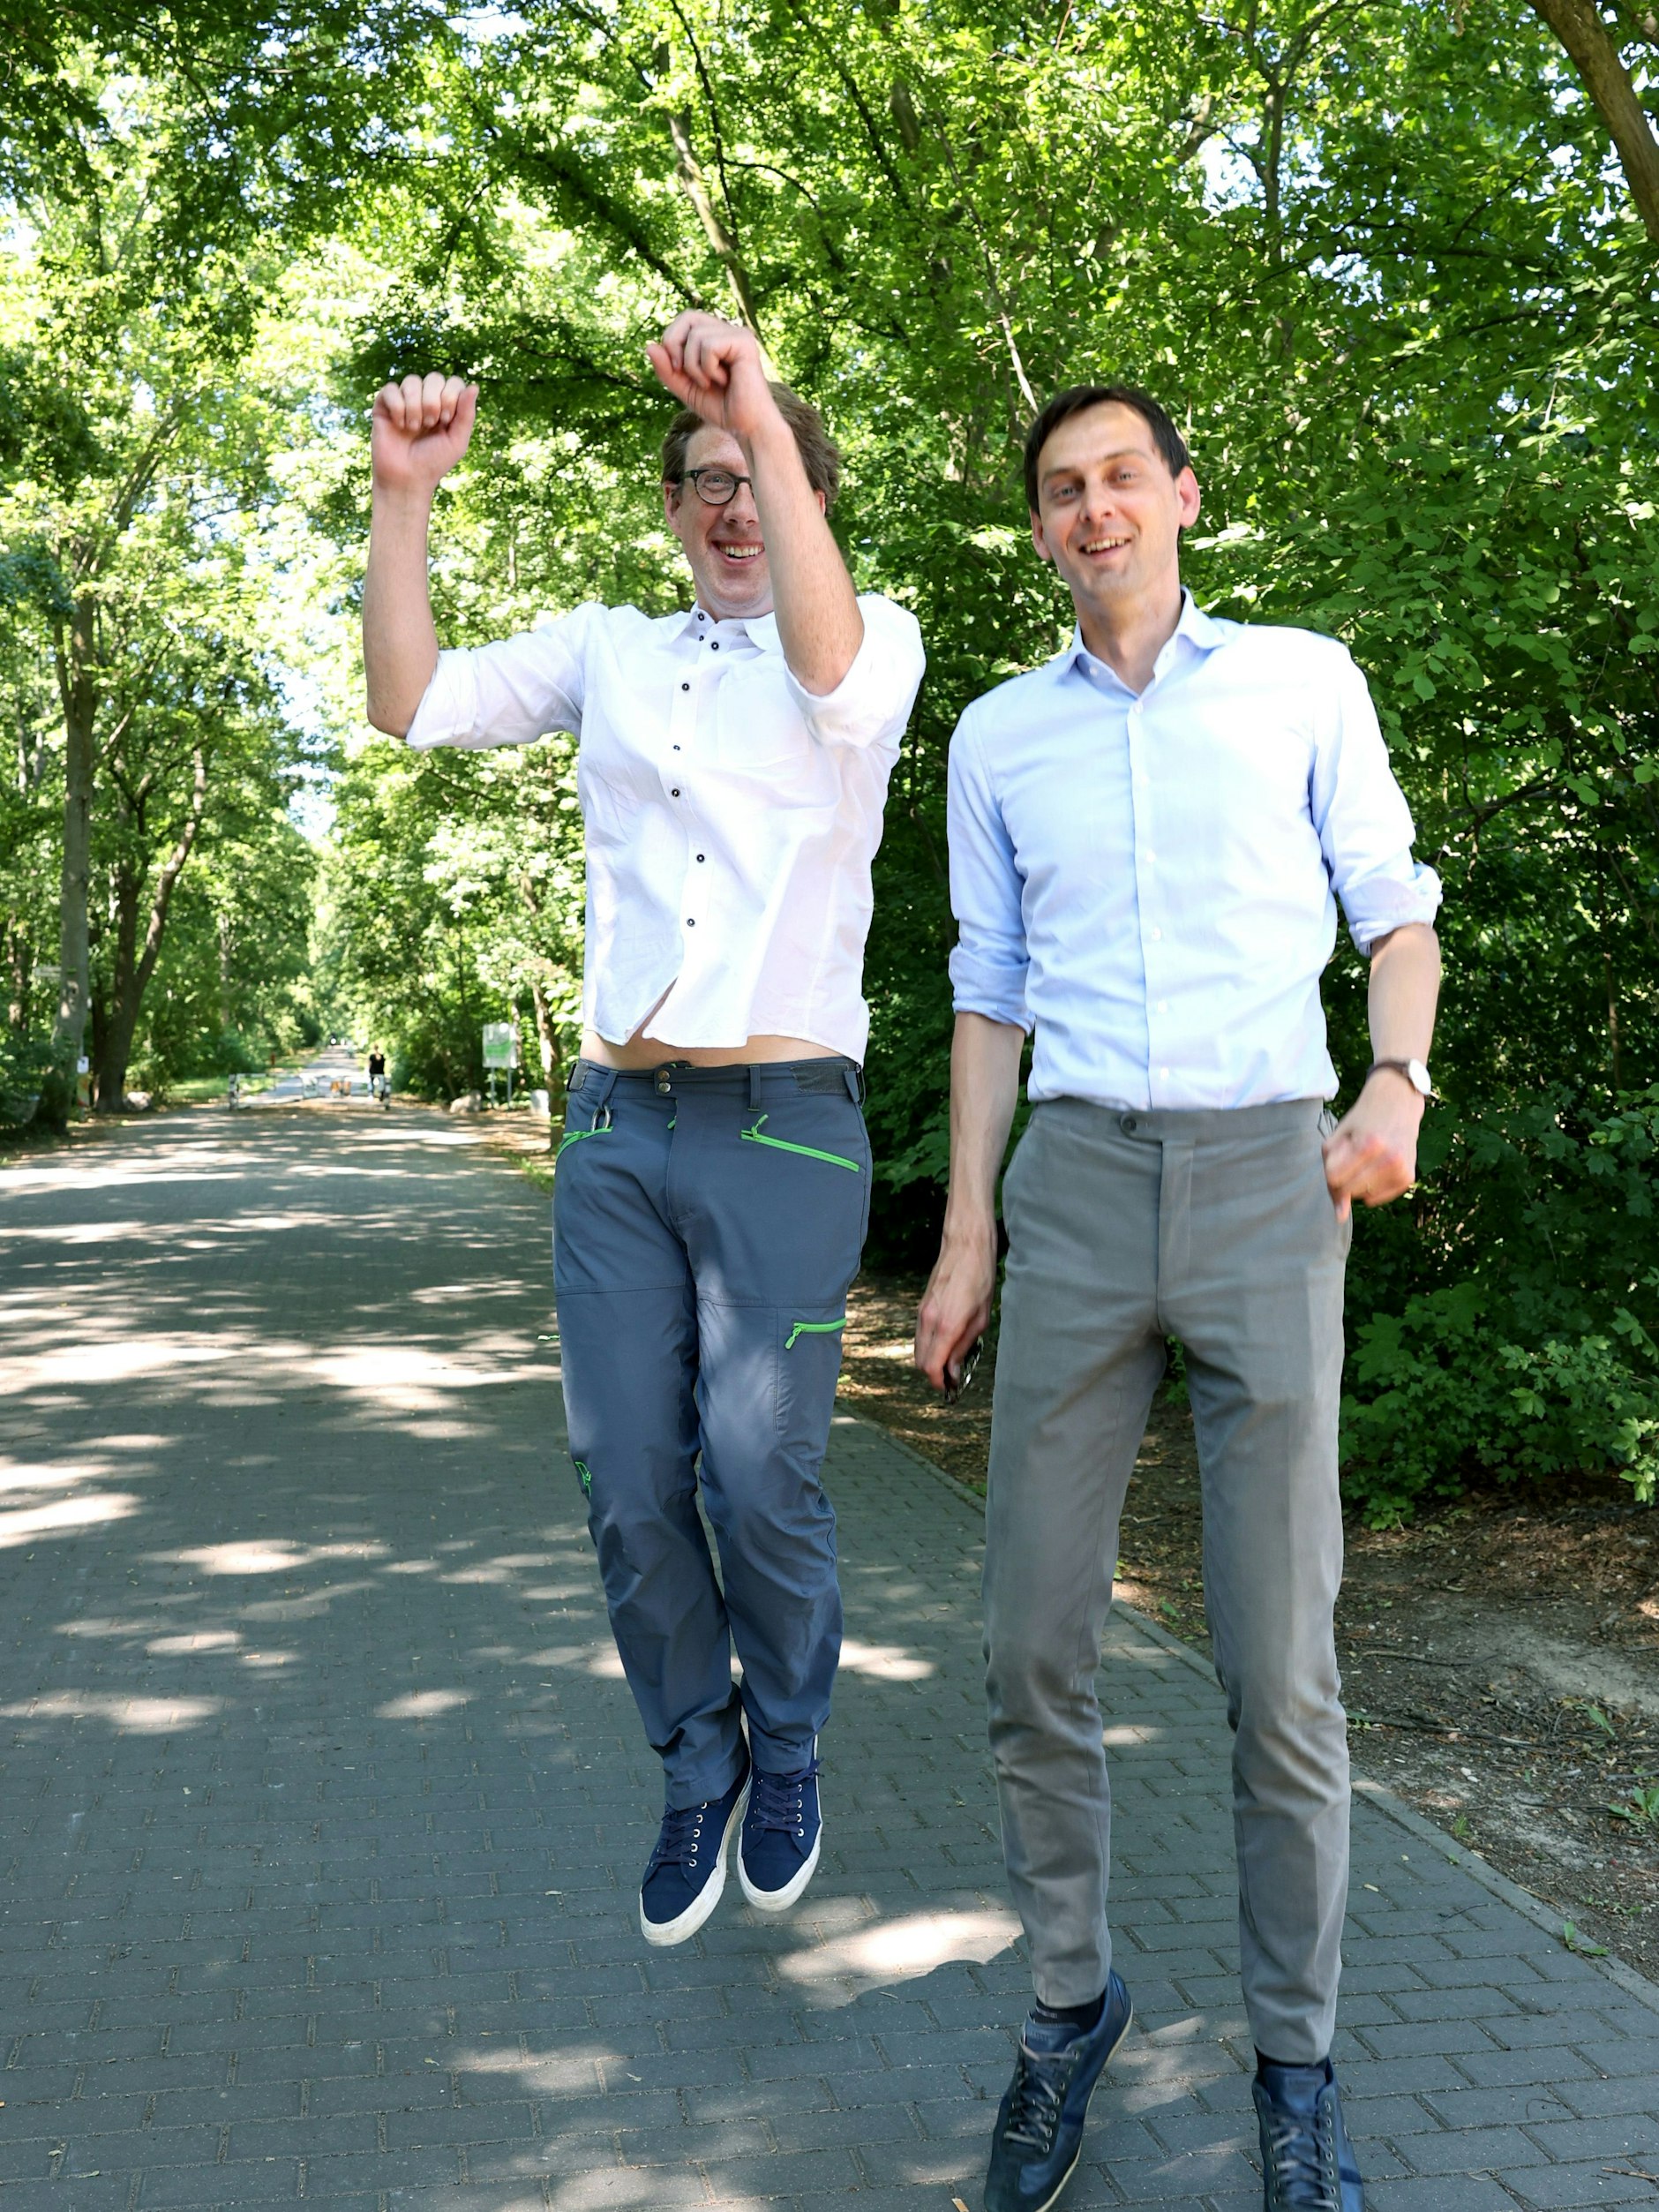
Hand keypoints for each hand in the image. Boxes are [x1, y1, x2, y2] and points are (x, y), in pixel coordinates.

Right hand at [370, 374, 477, 497]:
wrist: (407, 479)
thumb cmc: (434, 462)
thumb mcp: (457, 441)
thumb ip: (467, 414)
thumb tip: (474, 386)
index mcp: (445, 406)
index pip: (452, 382)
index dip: (451, 395)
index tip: (446, 420)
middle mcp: (425, 399)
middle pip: (434, 377)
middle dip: (434, 401)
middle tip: (430, 424)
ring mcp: (405, 401)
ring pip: (412, 381)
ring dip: (415, 405)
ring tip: (414, 428)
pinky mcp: (384, 406)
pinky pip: (391, 389)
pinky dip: (398, 407)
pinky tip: (399, 425)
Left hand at [646, 312, 775, 441]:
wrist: (745, 427)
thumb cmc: (720, 408)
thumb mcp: (685, 388)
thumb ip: (666, 369)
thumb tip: (649, 346)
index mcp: (716, 336)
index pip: (684, 320)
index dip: (671, 341)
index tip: (676, 370)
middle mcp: (727, 330)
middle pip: (688, 317)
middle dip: (675, 344)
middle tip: (683, 372)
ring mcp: (738, 334)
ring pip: (696, 335)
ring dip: (694, 366)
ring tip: (710, 382)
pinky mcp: (745, 342)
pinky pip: (709, 345)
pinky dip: (707, 368)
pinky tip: (724, 380)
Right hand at [914, 1219, 997, 1390]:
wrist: (965, 1247)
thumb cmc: (979, 1278)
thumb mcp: (981, 1318)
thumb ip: (964, 1346)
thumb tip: (953, 1369)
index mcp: (946, 1325)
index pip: (931, 1366)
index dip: (939, 1382)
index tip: (950, 1387)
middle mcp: (928, 1320)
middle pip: (920, 1361)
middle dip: (934, 1374)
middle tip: (952, 1377)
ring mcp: (922, 1312)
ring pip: (918, 1349)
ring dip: (931, 1360)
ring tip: (951, 1361)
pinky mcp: (921, 1306)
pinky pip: (920, 1335)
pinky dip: (929, 1345)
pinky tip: (945, 1343)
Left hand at [1322, 1071, 1425, 1223]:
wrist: (1398, 1103)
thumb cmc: (1362, 1121)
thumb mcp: (1338, 1138)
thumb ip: (1331, 1175)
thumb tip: (1340, 1217)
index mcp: (1368, 1144)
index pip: (1333, 1178)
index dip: (1330, 1169)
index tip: (1338, 1156)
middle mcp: (1389, 1158)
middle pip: (1348, 1190)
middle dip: (1343, 1178)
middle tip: (1352, 1156)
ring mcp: (1402, 1169)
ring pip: (1362, 1196)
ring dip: (1357, 1182)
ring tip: (1367, 1159)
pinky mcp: (1409, 1177)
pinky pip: (1376, 1198)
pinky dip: (1370, 1188)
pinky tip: (1376, 1167)